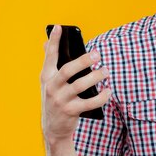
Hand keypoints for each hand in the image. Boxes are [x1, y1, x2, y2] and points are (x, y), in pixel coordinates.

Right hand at [40, 25, 110, 144]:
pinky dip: (101, 97)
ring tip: (106, 71)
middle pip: (68, 70)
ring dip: (96, 77)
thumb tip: (46, 41)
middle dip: (83, 61)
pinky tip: (109, 91)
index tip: (59, 27)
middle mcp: (51, 87)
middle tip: (97, 54)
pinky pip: (89, 103)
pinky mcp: (71, 112)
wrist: (53, 128)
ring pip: (80, 86)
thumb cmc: (55, 98)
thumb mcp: (49, 82)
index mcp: (46, 77)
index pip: (50, 56)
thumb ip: (50, 64)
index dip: (54, 41)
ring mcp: (60, 100)